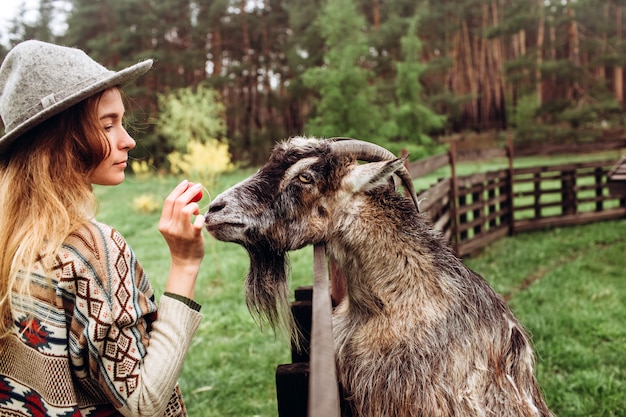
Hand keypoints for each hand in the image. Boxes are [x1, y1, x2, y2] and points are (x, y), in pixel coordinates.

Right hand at [158, 180, 205, 297]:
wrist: (185, 262)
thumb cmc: (182, 241)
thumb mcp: (174, 227)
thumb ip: (177, 213)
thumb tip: (188, 192)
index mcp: (163, 223)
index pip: (169, 201)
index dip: (178, 189)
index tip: (187, 183)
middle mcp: (170, 227)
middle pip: (178, 202)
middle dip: (190, 191)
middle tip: (199, 186)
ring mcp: (181, 233)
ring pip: (186, 210)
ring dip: (194, 205)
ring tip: (198, 209)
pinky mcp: (193, 237)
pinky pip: (198, 222)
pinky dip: (202, 217)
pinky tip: (202, 219)